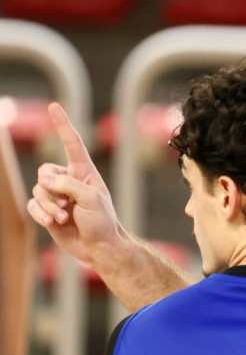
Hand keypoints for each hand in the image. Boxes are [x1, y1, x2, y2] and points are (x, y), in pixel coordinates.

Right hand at [27, 103, 119, 264]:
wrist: (99, 248)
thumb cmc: (103, 222)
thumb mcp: (91, 198)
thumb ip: (68, 184)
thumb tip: (44, 182)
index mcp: (84, 172)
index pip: (72, 143)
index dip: (63, 125)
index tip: (54, 106)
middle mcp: (68, 180)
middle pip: (45, 171)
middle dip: (53, 190)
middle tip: (69, 206)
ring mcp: (57, 196)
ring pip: (38, 190)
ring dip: (50, 206)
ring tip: (65, 218)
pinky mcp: (48, 211)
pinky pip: (33, 205)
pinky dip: (41, 214)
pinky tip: (52, 223)